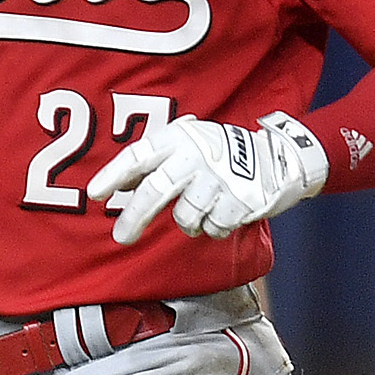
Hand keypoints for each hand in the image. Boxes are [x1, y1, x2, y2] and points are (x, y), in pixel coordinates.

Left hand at [87, 113, 328, 244]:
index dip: (114, 174)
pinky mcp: (240, 201)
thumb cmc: (222, 153)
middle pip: (155, 189)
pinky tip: (224, 210)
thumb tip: (117, 188)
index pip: (139, 155)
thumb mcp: (188, 143)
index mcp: (180, 137)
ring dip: (189, 222)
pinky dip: (214, 227)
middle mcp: (197, 154)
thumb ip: (155, 162)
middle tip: (121, 237)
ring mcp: (219, 178)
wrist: (279, 157)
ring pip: (184, 217)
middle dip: (134, 216)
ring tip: (203, 206)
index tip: (95, 194)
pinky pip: (212, 228)